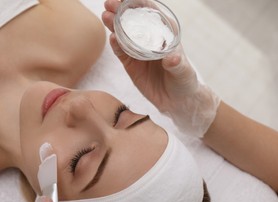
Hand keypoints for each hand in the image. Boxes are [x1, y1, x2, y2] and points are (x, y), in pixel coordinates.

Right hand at [102, 0, 219, 136]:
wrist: (177, 102)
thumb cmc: (185, 82)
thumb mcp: (184, 72)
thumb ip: (178, 64)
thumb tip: (172, 58)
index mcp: (165, 33)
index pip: (151, 13)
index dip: (138, 3)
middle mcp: (150, 39)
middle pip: (133, 21)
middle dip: (121, 11)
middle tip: (109, 4)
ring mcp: (138, 51)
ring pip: (124, 34)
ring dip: (114, 24)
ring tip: (105, 16)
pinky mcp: (130, 64)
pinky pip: (121, 52)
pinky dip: (115, 45)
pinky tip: (111, 38)